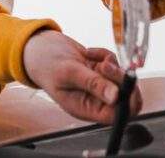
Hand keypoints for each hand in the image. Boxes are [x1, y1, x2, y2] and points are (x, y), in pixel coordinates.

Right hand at [22, 30, 141, 122]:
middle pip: (124, 97)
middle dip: (120, 79)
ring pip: (121, 78)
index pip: (117, 115)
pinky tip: (88, 52)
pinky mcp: (99, 71)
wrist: (38, 48)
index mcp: (86, 108)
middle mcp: (94, 99)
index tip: (127, 84)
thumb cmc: (47, 64)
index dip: (127, 102)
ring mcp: (98, 85)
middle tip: (106, 66)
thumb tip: (115, 96)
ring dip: (111, 64)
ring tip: (89, 55)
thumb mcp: (68, 73)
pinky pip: (114, 64)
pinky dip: (105, 55)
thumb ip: (92, 84)